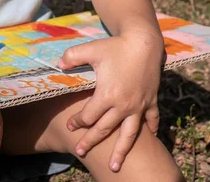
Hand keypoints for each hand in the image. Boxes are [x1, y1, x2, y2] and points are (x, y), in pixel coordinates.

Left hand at [58, 34, 162, 171]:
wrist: (144, 42)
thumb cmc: (115, 46)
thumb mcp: (90, 49)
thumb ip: (71, 57)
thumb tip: (57, 65)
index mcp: (106, 95)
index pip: (88, 116)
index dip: (77, 123)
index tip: (70, 126)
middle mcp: (123, 105)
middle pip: (104, 129)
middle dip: (91, 142)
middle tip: (80, 152)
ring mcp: (139, 105)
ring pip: (129, 134)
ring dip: (121, 151)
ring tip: (114, 167)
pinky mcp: (151, 100)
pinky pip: (151, 120)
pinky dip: (150, 130)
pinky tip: (150, 139)